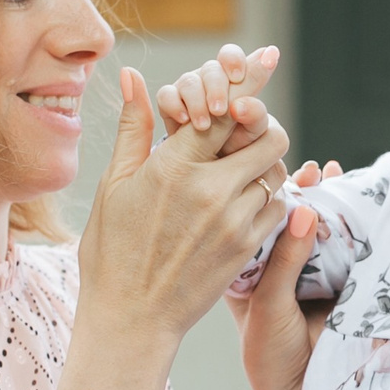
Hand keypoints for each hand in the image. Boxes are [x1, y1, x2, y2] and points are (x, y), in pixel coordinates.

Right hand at [76, 66, 287, 342]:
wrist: (131, 317)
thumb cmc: (112, 250)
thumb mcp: (114, 184)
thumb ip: (133, 127)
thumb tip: (132, 75)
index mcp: (173, 165)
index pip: (225, 108)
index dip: (244, 87)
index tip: (257, 72)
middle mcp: (210, 189)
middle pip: (268, 135)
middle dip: (261, 127)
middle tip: (247, 132)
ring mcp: (233, 220)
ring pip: (277, 172)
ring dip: (265, 165)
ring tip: (241, 171)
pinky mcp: (248, 247)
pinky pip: (278, 207)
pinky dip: (269, 199)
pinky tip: (244, 203)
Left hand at [231, 157, 340, 389]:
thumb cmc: (267, 354)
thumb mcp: (268, 303)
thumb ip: (285, 259)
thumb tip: (302, 210)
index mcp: (243, 266)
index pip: (243, 215)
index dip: (251, 188)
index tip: (261, 163)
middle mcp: (272, 262)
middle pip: (280, 212)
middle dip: (293, 186)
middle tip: (304, 163)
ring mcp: (305, 269)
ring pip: (312, 222)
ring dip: (322, 198)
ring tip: (328, 171)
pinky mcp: (336, 278)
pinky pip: (342, 241)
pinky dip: (346, 219)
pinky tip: (351, 195)